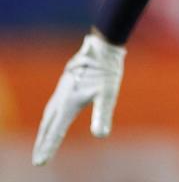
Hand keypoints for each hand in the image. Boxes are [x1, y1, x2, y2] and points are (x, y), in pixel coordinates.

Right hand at [33, 33, 126, 165]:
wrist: (101, 48)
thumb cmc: (106, 71)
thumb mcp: (108, 94)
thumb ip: (102, 114)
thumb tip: (101, 135)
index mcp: (68, 104)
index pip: (55, 131)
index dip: (48, 147)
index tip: (40, 162)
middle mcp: (61, 99)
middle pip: (48, 126)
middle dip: (42, 143)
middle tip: (38, 159)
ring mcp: (62, 91)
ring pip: (49, 115)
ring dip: (44, 131)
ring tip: (42, 143)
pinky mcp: (66, 86)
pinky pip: (53, 106)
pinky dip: (49, 118)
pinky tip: (53, 118)